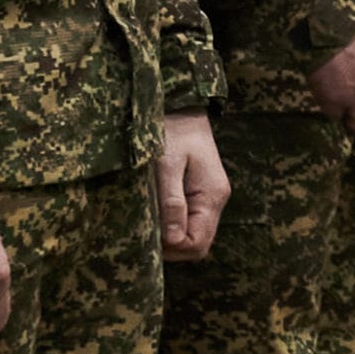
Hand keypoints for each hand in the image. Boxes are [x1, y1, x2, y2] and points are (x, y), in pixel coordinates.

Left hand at [154, 112, 227, 261]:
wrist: (179, 106)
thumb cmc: (169, 131)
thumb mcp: (166, 164)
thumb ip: (171, 201)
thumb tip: (171, 239)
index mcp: (212, 196)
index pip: (197, 244)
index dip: (171, 247)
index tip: (145, 236)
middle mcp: (214, 201)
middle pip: (196, 244)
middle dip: (168, 247)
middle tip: (140, 232)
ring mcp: (207, 198)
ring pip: (190, 235)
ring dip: (166, 237)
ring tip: (143, 221)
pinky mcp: (197, 193)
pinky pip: (185, 222)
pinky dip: (167, 225)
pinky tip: (150, 213)